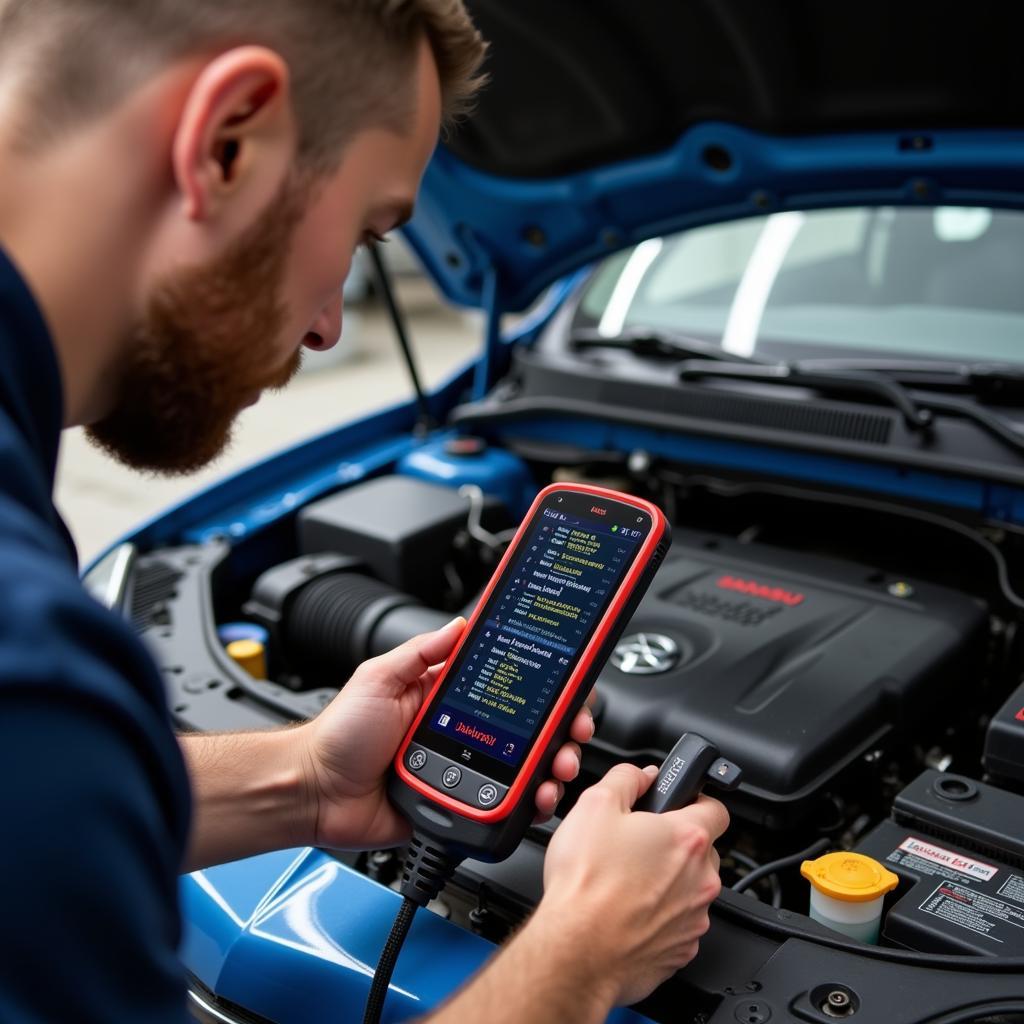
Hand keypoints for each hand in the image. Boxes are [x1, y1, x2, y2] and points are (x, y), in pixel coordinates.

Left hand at [298, 618, 595, 849]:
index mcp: (447, 697)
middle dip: (562, 730)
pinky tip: (537, 799)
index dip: (542, 686)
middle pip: (528, 730)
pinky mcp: (460, 806)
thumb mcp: (379, 677)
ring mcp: (465, 770)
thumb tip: (459, 623)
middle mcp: (463, 732)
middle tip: (575, 732)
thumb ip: (420, 651)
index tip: (567, 686)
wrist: (315, 791)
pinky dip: (528, 805)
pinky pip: (501, 807)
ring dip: (552, 768)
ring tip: (559, 768)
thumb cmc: (340, 734)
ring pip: (523, 770)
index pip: (507, 685)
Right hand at [538, 764, 728, 1006]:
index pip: (717, 808)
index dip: (696, 801)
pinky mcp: (681, 951)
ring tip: (626, 881)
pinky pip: (678, 924)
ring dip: (668, 882)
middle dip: (675, 844)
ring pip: (690, 889)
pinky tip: (628, 912)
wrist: (577, 952)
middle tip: (639, 844)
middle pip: (702, 851)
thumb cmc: (586, 884)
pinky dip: (659, 917)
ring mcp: (694, 919)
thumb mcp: (595, 805)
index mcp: (686, 838)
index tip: (679, 805)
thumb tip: (641, 775)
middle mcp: (700, 880)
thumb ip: (626, 778)